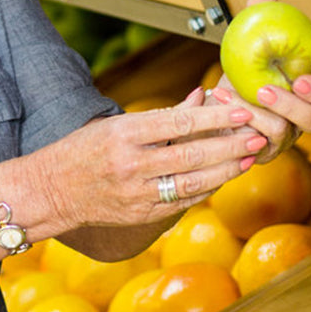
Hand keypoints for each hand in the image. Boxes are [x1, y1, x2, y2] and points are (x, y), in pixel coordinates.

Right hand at [50, 88, 266, 227]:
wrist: (52, 190)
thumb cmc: (83, 150)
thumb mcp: (116, 124)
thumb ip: (162, 114)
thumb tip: (202, 96)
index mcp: (123, 134)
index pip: (177, 123)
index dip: (213, 117)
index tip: (239, 109)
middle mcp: (130, 165)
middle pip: (191, 154)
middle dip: (230, 144)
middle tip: (258, 134)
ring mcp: (136, 193)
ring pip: (192, 182)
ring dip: (226, 169)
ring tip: (249, 156)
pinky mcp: (140, 215)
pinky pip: (183, 202)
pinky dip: (207, 189)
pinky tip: (224, 177)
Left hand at [209, 0, 310, 161]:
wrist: (211, 108)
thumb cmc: (238, 76)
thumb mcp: (247, 46)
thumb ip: (258, 20)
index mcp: (306, 95)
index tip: (302, 79)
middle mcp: (299, 120)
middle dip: (295, 106)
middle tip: (266, 89)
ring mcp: (280, 139)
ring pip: (283, 133)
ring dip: (255, 111)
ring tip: (231, 92)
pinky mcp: (258, 151)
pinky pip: (254, 143)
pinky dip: (237, 122)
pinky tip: (221, 104)